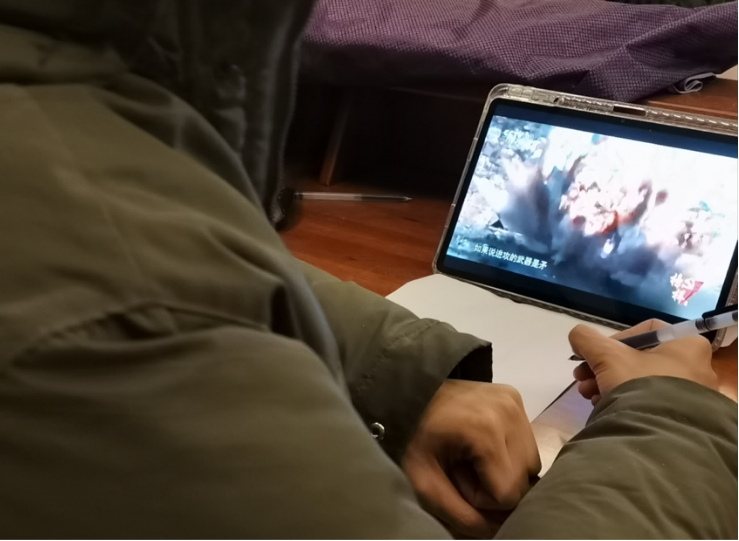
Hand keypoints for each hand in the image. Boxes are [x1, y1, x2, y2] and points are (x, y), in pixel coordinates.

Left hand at [403, 380, 540, 538]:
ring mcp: (514, 401)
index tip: (454, 479)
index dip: (480, 498)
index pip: (508, 494)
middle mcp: (509, 411)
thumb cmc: (411, 438)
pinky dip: (508, 453)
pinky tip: (482, 443)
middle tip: (461, 467)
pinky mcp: (515, 397)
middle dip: (494, 485)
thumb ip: (462, 517)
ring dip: (505, 471)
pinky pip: (526, 443)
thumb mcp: (424, 484)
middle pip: (523, 480)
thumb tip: (497, 533)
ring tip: (471, 455)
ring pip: (530, 464)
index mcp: (486, 430)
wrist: (407, 394)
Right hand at [571, 319, 716, 404]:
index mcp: (687, 345)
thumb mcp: (606, 355)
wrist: (657, 437)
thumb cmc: (638, 384)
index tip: (594, 355)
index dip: (613, 341)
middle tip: (583, 378)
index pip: (644, 332)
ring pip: (640, 381)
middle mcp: (697, 367)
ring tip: (588, 395)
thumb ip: (587, 339)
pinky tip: (604, 407)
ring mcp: (692, 395)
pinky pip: (650, 401)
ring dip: (608, 383)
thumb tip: (578, 337)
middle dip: (603, 367)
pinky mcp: (683, 417)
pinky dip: (624, 400)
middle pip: (638, 359)